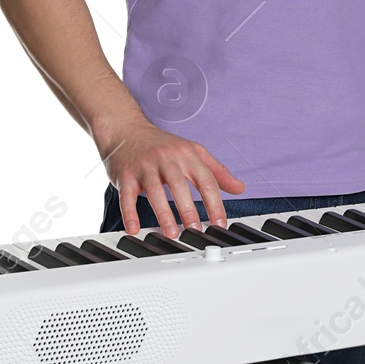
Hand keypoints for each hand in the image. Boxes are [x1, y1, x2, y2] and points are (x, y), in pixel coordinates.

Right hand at [97, 120, 245, 238]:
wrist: (127, 130)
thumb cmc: (163, 145)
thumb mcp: (194, 152)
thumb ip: (217, 171)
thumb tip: (239, 188)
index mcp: (187, 154)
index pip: (205, 180)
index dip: (215, 203)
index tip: (220, 223)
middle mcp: (166, 159)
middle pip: (179, 185)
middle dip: (188, 209)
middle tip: (196, 229)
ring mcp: (145, 166)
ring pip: (154, 191)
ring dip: (163, 214)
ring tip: (171, 233)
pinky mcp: (125, 175)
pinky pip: (127, 196)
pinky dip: (129, 213)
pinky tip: (134, 228)